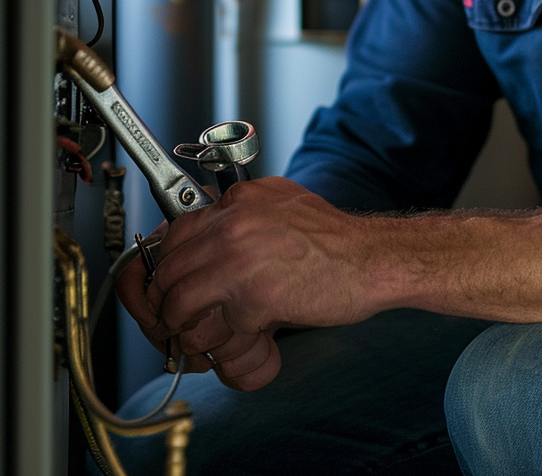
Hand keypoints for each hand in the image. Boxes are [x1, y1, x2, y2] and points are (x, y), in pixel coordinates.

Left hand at [143, 178, 377, 388]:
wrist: (374, 259)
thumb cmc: (335, 240)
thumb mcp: (282, 206)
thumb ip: (243, 216)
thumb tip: (207, 240)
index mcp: (239, 200)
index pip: (175, 235)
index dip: (167, 269)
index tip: (171, 288)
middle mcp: (233, 223)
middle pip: (168, 271)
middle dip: (168, 304)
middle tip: (181, 322)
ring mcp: (239, 259)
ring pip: (178, 304)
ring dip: (189, 328)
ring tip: (212, 335)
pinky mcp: (253, 296)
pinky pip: (219, 329)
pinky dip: (231, 341)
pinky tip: (254, 335)